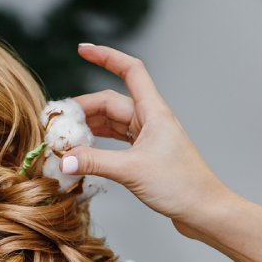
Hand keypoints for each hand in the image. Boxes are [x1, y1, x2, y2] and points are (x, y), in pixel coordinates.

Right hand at [62, 44, 234, 228]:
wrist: (205, 211)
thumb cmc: (181, 186)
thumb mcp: (132, 171)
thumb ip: (95, 163)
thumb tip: (64, 159)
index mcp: (153, 112)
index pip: (130, 71)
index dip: (106, 57)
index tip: (83, 50)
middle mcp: (150, 120)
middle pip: (110, 102)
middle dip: (83, 109)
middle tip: (57, 122)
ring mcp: (148, 138)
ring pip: (111, 122)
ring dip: (88, 127)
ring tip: (65, 138)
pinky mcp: (145, 156)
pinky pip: (115, 141)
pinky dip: (97, 144)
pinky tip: (83, 152)